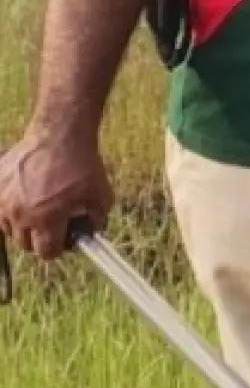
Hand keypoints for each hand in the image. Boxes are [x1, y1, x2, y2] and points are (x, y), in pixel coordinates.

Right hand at [0, 130, 112, 260]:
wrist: (60, 135)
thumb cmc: (81, 165)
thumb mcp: (101, 196)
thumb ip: (97, 221)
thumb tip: (92, 234)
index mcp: (46, 220)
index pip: (46, 252)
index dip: (58, 248)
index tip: (63, 240)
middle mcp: (21, 214)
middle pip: (25, 243)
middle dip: (40, 237)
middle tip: (52, 224)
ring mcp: (4, 200)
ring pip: (9, 227)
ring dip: (23, 224)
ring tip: (39, 207)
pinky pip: (0, 208)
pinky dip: (11, 206)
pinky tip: (26, 195)